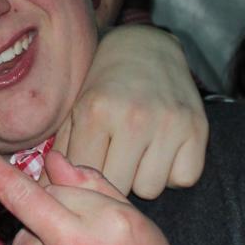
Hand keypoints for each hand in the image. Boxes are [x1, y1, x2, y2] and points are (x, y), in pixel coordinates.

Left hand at [57, 24, 206, 197]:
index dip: (83, 180)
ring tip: (138, 153)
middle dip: (113, 180)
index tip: (85, 172)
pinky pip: (184, 179)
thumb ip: (61, 154)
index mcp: (96, 112)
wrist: (144, 47)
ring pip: (151, 189)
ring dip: (143, 177)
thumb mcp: (74, 111)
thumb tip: (46, 196)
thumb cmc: (102, 85)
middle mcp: (134, 117)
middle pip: (119, 188)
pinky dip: (173, 172)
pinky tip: (162, 151)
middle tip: (113, 160)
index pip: (84, 177)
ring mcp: (170, 123)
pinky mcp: (198, 128)